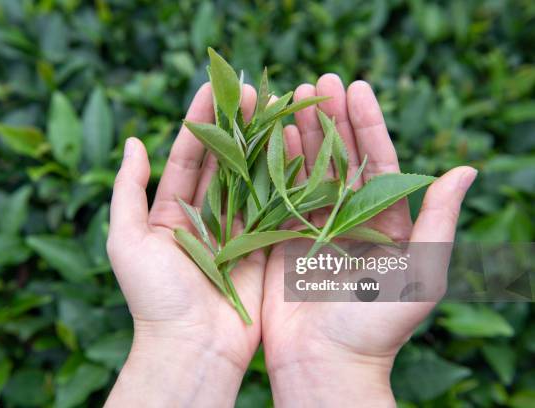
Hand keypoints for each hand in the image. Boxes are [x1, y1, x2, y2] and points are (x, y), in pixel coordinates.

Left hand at [105, 83, 263, 406]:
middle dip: (235, 124)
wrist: (192, 347)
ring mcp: (235, 230)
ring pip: (249, 177)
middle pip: (222, 161)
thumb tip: (133, 142)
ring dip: (260, 143)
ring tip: (273, 107)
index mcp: (170, 213)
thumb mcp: (125, 240)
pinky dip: (281, 177)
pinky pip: (272, 206)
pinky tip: (291, 147)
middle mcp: (204, 217)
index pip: (187, 156)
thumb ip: (127, 190)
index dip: (199, 122)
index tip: (213, 88)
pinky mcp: (262, 246)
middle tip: (251, 89)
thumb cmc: (154, 297)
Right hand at [262, 75, 476, 405]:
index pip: (376, 161)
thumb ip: (439, 221)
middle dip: (329, 119)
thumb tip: (466, 170)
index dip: (367, 123)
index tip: (355, 87)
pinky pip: (276, 196)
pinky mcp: (280, 240)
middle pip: (338, 159)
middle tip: (318, 81)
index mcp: (384, 223)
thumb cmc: (376, 326)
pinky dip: (273, 166)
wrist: (326, 365)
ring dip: (299, 134)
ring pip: (305, 170)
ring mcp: (311, 227)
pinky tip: (268, 137)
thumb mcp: (422, 273)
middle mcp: (347, 220)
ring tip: (290, 98)